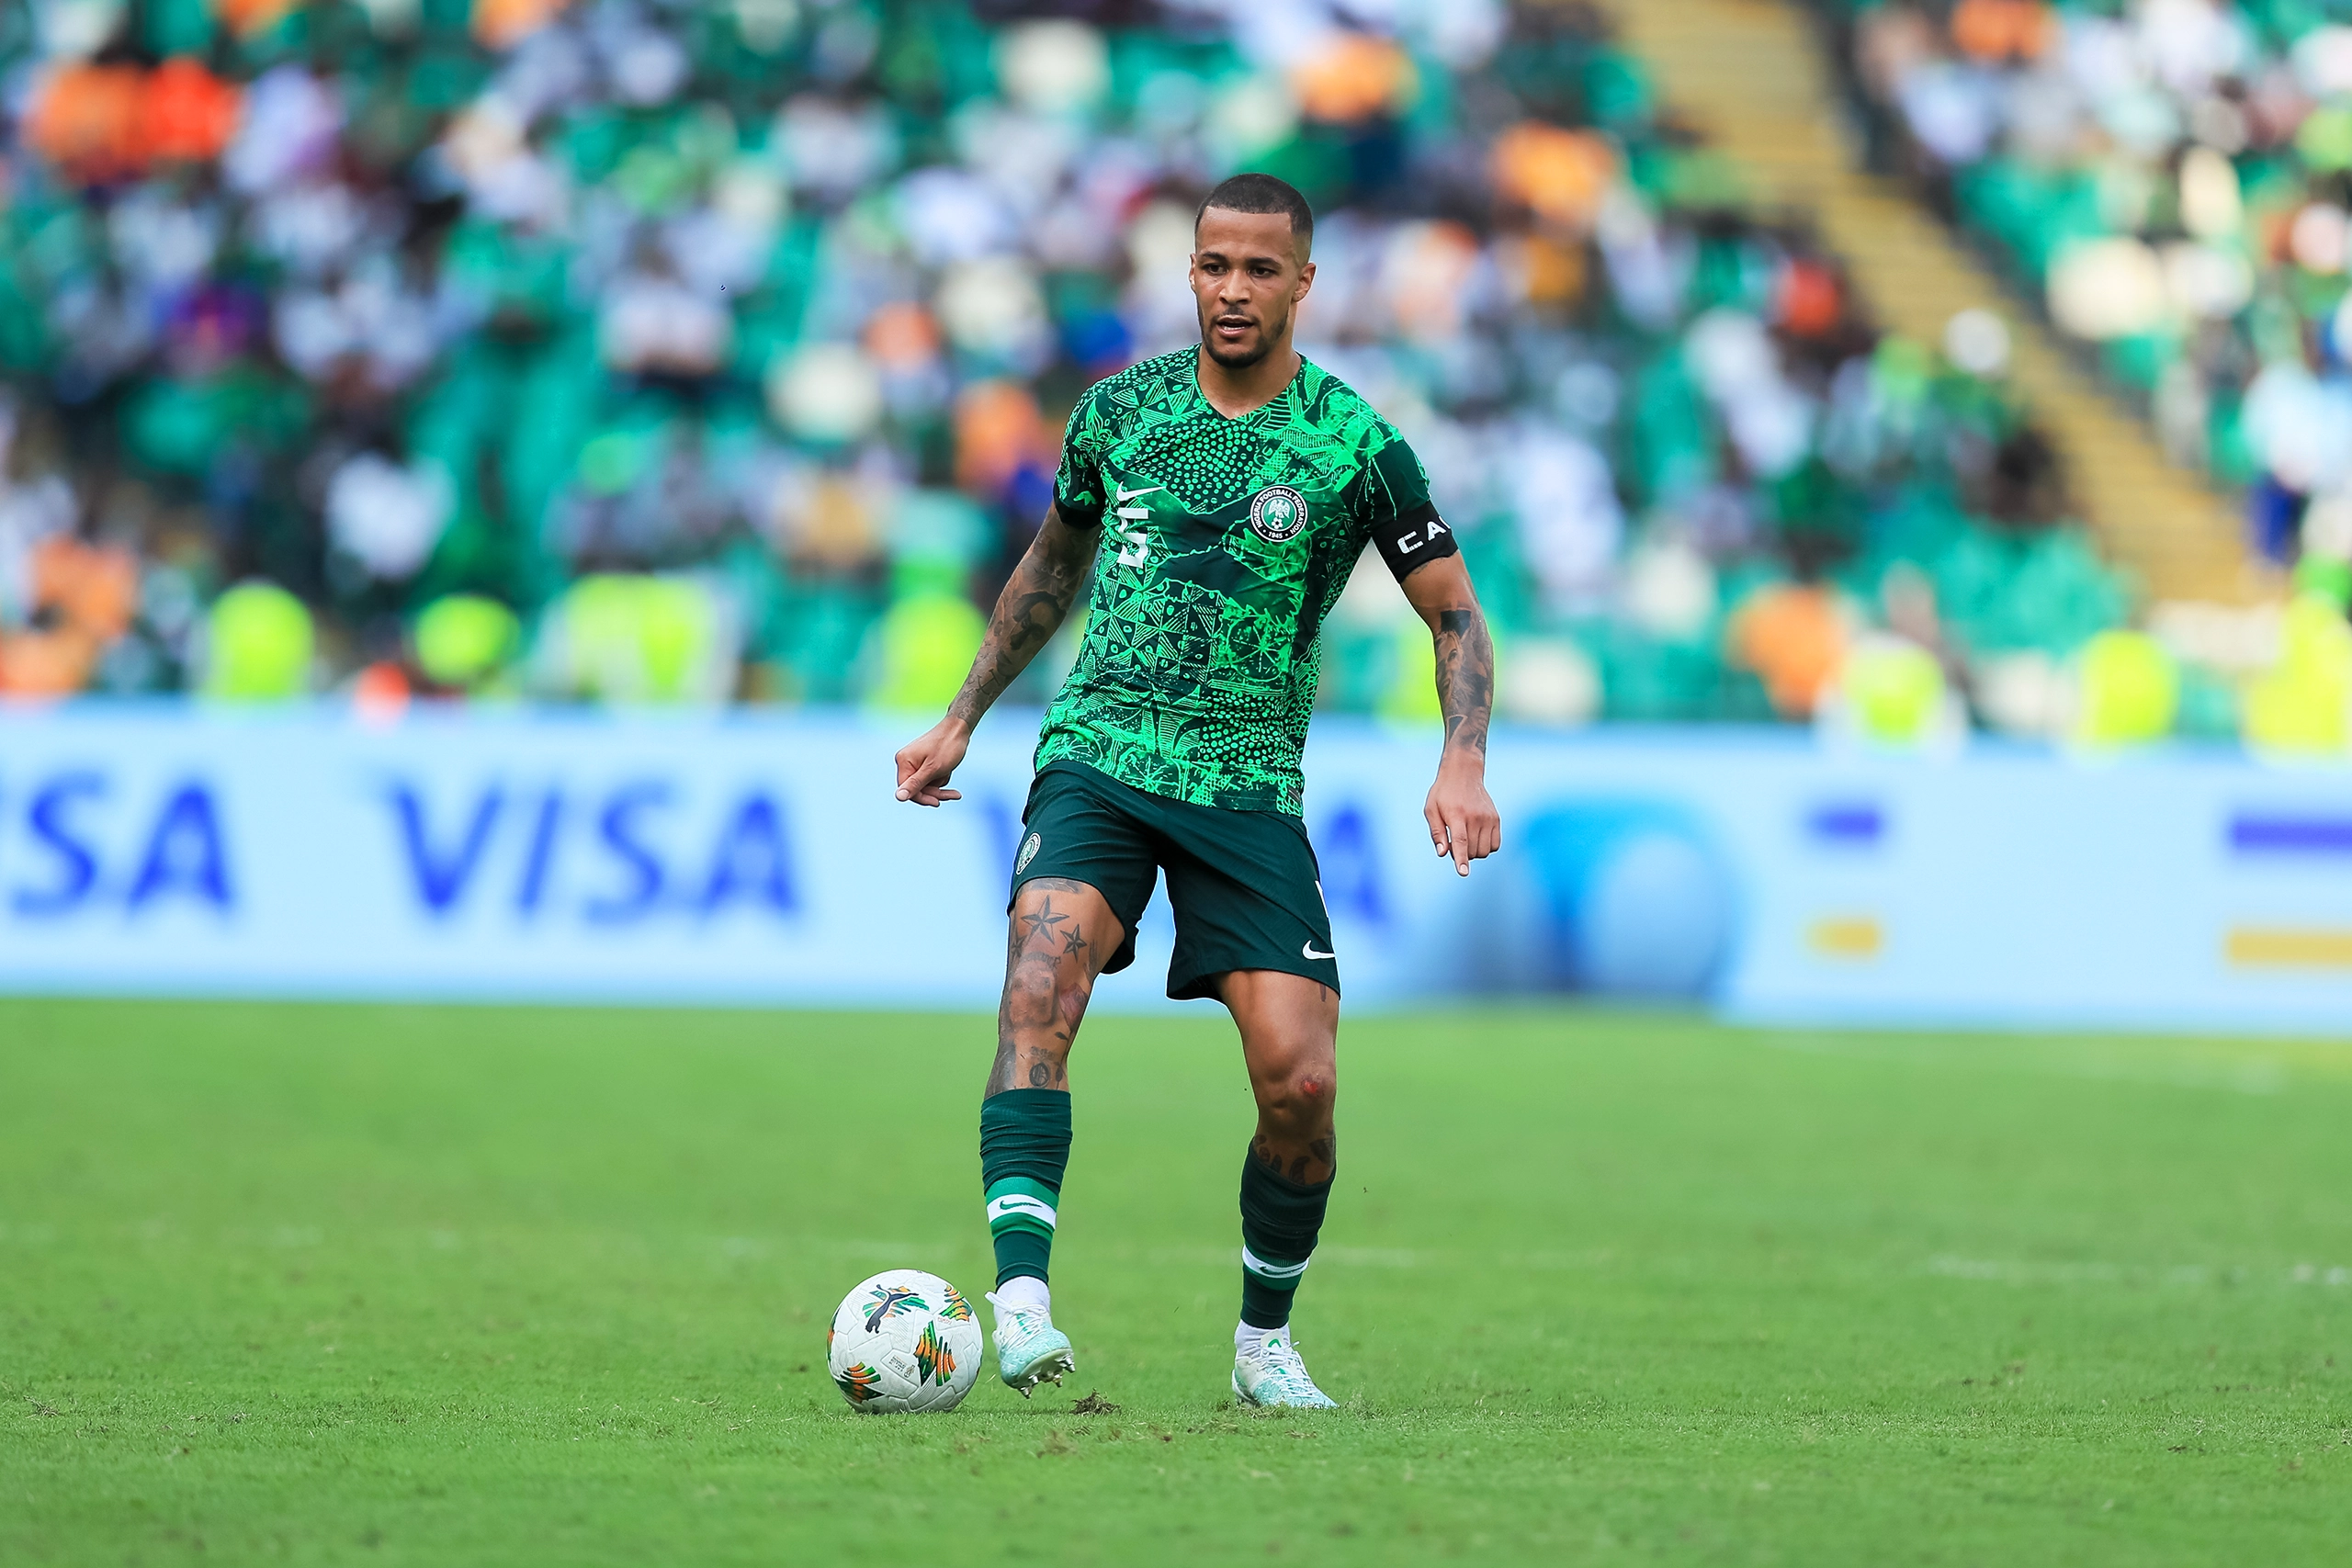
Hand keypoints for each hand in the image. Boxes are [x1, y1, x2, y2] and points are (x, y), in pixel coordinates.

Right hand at [894, 717, 970, 805]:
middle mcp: (906, 761)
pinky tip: (948, 770)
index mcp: (904, 761)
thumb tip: (898, 798)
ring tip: (950, 773)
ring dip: (940, 784)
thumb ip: (915, 784)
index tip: (938, 802)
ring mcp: (915, 761)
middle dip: (935, 792)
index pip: (907, 789)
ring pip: (925, 784)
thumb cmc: (948, 746)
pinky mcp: (923, 761)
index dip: (922, 798)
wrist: (959, 728)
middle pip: (917, 788)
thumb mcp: (933, 769)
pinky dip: (940, 777)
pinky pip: (930, 777)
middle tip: (954, 794)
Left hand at [1424, 753, 1499, 875]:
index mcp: (1456, 814)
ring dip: (1473, 852)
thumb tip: (1442, 853)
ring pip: (1484, 851)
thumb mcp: (1431, 809)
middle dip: (1461, 853)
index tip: (1463, 872)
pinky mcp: (1496, 819)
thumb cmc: (1443, 793)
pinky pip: (1495, 845)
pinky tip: (1476, 837)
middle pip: (1471, 851)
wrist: (1463, 773)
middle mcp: (1475, 817)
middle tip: (1452, 839)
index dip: (1461, 859)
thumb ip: (1436, 832)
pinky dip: (1486, 848)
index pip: (1460, 841)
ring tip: (1464, 837)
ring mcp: (1488, 818)